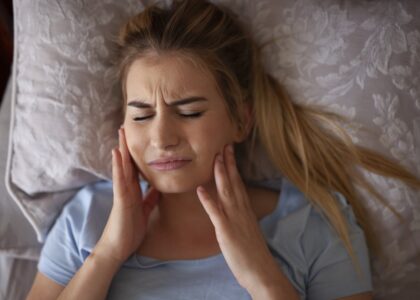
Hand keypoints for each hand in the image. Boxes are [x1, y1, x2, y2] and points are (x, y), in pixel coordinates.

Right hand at [95, 127, 158, 264]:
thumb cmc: (130, 230)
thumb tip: (158, 188)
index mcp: (133, 191)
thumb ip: (150, 199)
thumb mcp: (144, 211)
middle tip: (127, 127)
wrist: (118, 247)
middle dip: (128, 145)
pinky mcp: (120, 199)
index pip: (135, 168)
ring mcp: (122, 192)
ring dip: (122, 149)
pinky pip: (120, 180)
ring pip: (122, 167)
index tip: (140, 139)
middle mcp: (127, 188)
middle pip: (128, 163)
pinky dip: (118, 166)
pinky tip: (117, 153)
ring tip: (121, 132)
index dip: (137, 154)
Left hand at [196, 144, 292, 294]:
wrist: (261, 271)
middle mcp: (241, 210)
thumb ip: (240, 217)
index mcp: (245, 209)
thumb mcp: (247, 229)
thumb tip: (233, 209)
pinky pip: (216, 213)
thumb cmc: (253, 253)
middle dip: (228, 163)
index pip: (239, 183)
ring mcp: (234, 219)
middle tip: (223, 145)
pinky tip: (200, 189)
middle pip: (234, 182)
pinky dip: (208, 200)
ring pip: (226, 191)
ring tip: (214, 157)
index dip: (233, 167)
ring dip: (220, 174)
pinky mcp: (226, 231)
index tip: (228, 152)